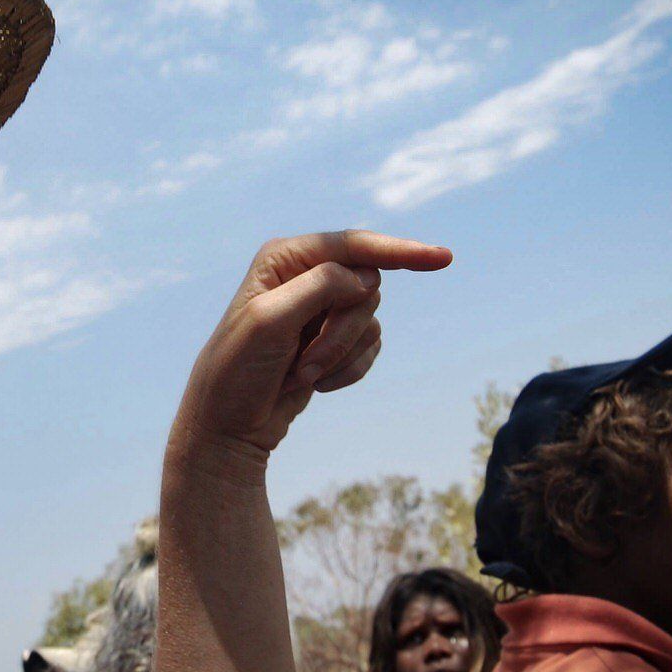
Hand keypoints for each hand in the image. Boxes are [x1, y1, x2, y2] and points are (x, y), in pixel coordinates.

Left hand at [170, 230, 451, 466]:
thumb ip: (319, 288)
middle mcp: (305, 275)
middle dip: (344, 331)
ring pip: (370, 320)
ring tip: (302, 375)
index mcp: (284, 258)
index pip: (354, 246)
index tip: (442, 259)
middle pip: (367, 286)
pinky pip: (370, 346)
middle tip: (306, 362)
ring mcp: (321, 308)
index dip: (400, 251)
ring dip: (341, 355)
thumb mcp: (270, 321)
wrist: (228, 425)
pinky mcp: (333, 339)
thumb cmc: (237, 369)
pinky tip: (316, 384)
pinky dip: (349, 369)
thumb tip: (364, 277)